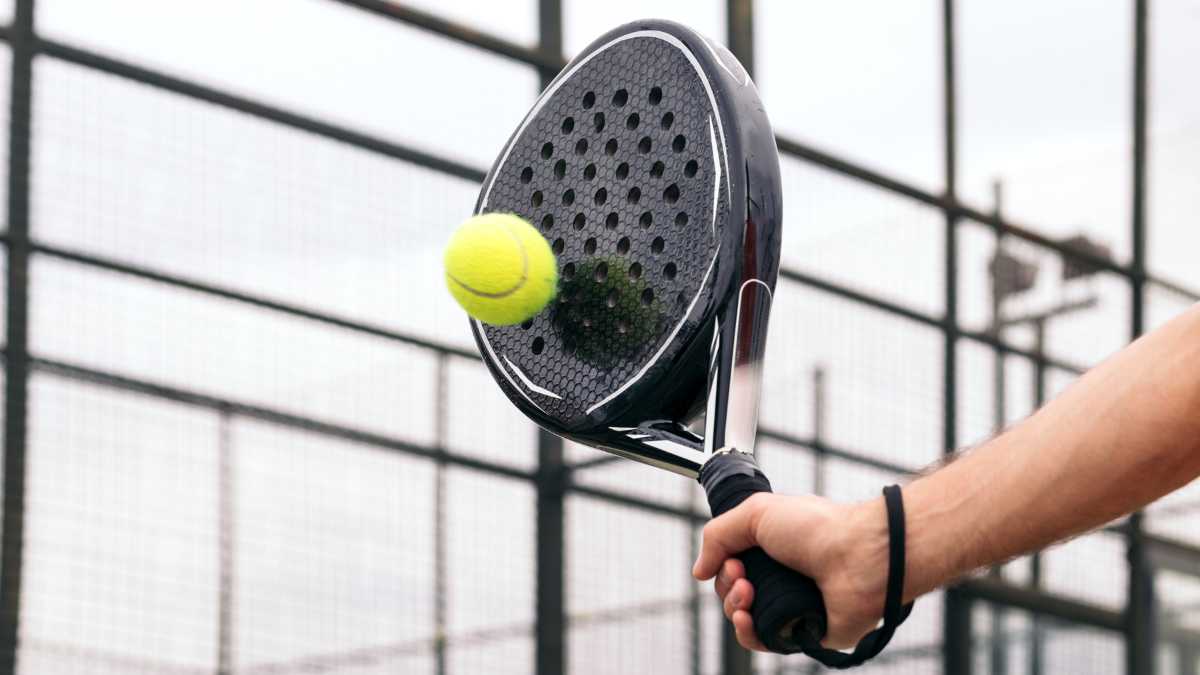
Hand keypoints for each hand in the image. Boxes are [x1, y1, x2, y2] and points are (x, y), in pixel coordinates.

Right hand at [692, 493, 891, 650]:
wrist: (860, 558)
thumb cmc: (817, 528)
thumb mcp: (756, 512)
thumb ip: (718, 535)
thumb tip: (699, 571)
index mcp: (773, 547)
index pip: (732, 563)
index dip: (723, 564)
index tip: (732, 559)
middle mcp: (781, 576)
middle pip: (733, 591)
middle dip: (727, 585)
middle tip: (743, 574)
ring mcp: (791, 605)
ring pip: (743, 617)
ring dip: (733, 606)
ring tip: (748, 593)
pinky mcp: (801, 632)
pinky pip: (762, 641)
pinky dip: (746, 632)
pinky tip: (745, 618)